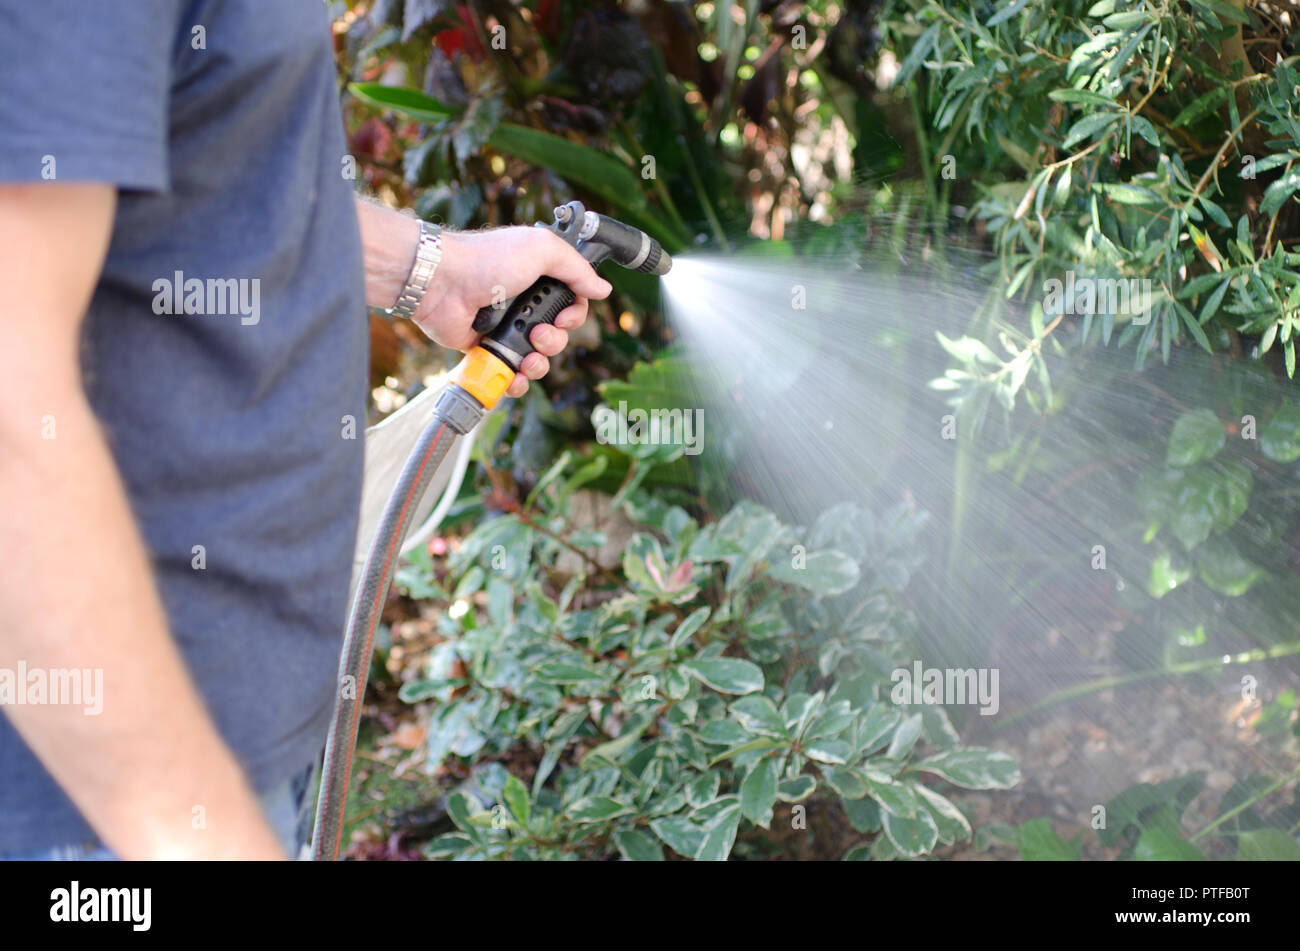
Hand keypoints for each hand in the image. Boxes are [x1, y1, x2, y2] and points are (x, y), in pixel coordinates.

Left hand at [414, 227, 612, 397]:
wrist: (442, 283)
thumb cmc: (487, 260)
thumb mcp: (541, 250)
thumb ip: (576, 268)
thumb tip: (603, 288)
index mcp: (538, 279)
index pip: (571, 305)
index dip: (574, 316)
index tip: (565, 317)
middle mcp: (524, 304)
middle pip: (558, 336)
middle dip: (555, 341)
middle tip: (538, 334)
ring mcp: (506, 328)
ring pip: (538, 359)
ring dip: (539, 364)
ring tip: (527, 357)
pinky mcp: (487, 349)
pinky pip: (510, 373)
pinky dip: (517, 381)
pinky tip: (516, 377)